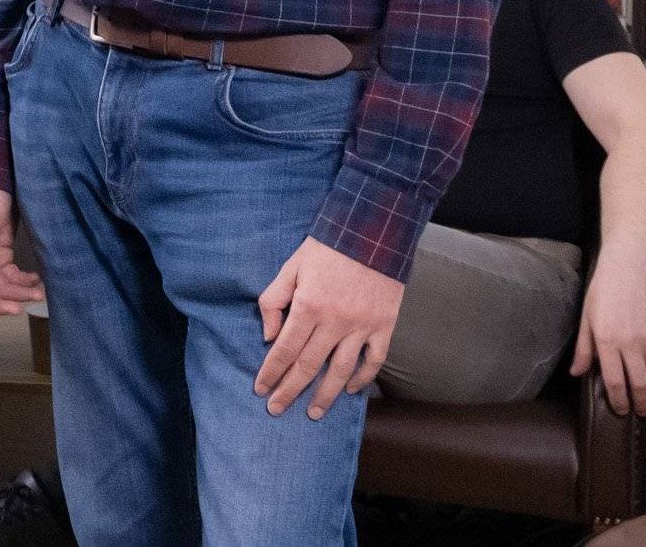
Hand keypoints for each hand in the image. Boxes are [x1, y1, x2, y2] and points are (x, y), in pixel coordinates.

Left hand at [256, 237, 404, 418]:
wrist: (372, 233)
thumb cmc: (326, 249)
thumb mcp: (290, 267)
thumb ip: (274, 301)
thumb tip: (268, 337)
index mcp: (308, 306)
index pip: (284, 349)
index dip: (271, 372)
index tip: (261, 390)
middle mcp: (335, 321)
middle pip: (309, 366)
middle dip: (290, 391)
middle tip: (277, 411)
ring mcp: (362, 326)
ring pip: (341, 370)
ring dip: (325, 395)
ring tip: (313, 413)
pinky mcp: (384, 326)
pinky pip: (373, 360)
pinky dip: (362, 378)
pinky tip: (349, 390)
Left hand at [571, 251, 645, 414]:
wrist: (629, 269)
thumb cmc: (602, 292)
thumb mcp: (586, 319)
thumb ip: (584, 350)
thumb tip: (576, 373)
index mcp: (608, 342)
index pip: (615, 382)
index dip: (619, 400)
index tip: (621, 410)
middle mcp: (631, 344)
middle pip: (640, 384)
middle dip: (640, 403)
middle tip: (639, 412)